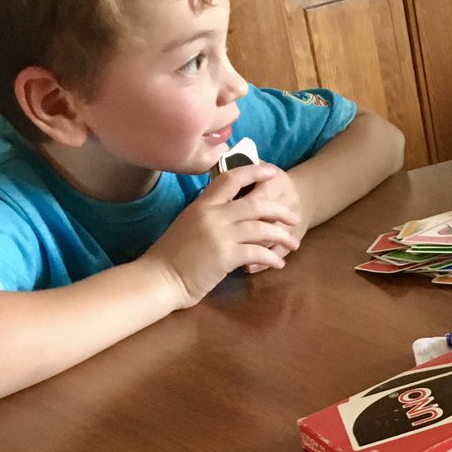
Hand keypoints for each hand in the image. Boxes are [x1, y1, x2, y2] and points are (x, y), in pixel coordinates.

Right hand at [141, 163, 302, 308]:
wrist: (157, 279)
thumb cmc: (170, 257)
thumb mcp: (188, 226)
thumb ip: (208, 217)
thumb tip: (228, 214)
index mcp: (202, 205)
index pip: (230, 178)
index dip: (254, 172)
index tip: (272, 172)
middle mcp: (212, 215)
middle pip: (256, 203)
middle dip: (280, 209)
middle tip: (294, 218)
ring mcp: (219, 234)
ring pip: (262, 228)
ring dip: (282, 236)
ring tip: (293, 244)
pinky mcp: (225, 256)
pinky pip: (257, 252)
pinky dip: (272, 257)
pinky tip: (278, 264)